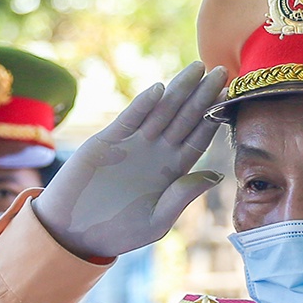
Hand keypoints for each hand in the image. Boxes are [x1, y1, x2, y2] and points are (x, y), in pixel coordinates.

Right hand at [32, 62, 230, 260]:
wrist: (74, 232)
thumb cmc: (117, 233)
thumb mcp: (156, 221)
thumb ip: (183, 196)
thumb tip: (216, 175)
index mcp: (171, 172)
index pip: (197, 138)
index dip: (212, 118)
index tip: (228, 98)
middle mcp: (155, 153)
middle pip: (184, 118)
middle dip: (202, 95)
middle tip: (221, 71)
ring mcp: (132, 144)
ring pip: (160, 111)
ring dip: (178, 90)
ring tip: (197, 69)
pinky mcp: (107, 140)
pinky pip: (130, 118)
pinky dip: (143, 104)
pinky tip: (159, 90)